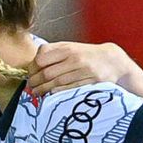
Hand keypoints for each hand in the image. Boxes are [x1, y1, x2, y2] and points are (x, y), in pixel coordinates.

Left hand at [27, 41, 142, 99]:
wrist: (112, 61)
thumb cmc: (87, 55)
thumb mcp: (71, 48)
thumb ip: (53, 52)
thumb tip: (33, 63)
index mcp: (68, 48)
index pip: (42, 57)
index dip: (32, 67)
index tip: (30, 73)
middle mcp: (75, 59)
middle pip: (47, 73)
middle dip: (35, 82)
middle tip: (31, 86)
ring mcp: (83, 71)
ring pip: (56, 83)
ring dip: (43, 90)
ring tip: (37, 92)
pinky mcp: (90, 82)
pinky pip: (68, 89)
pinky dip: (56, 93)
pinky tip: (50, 94)